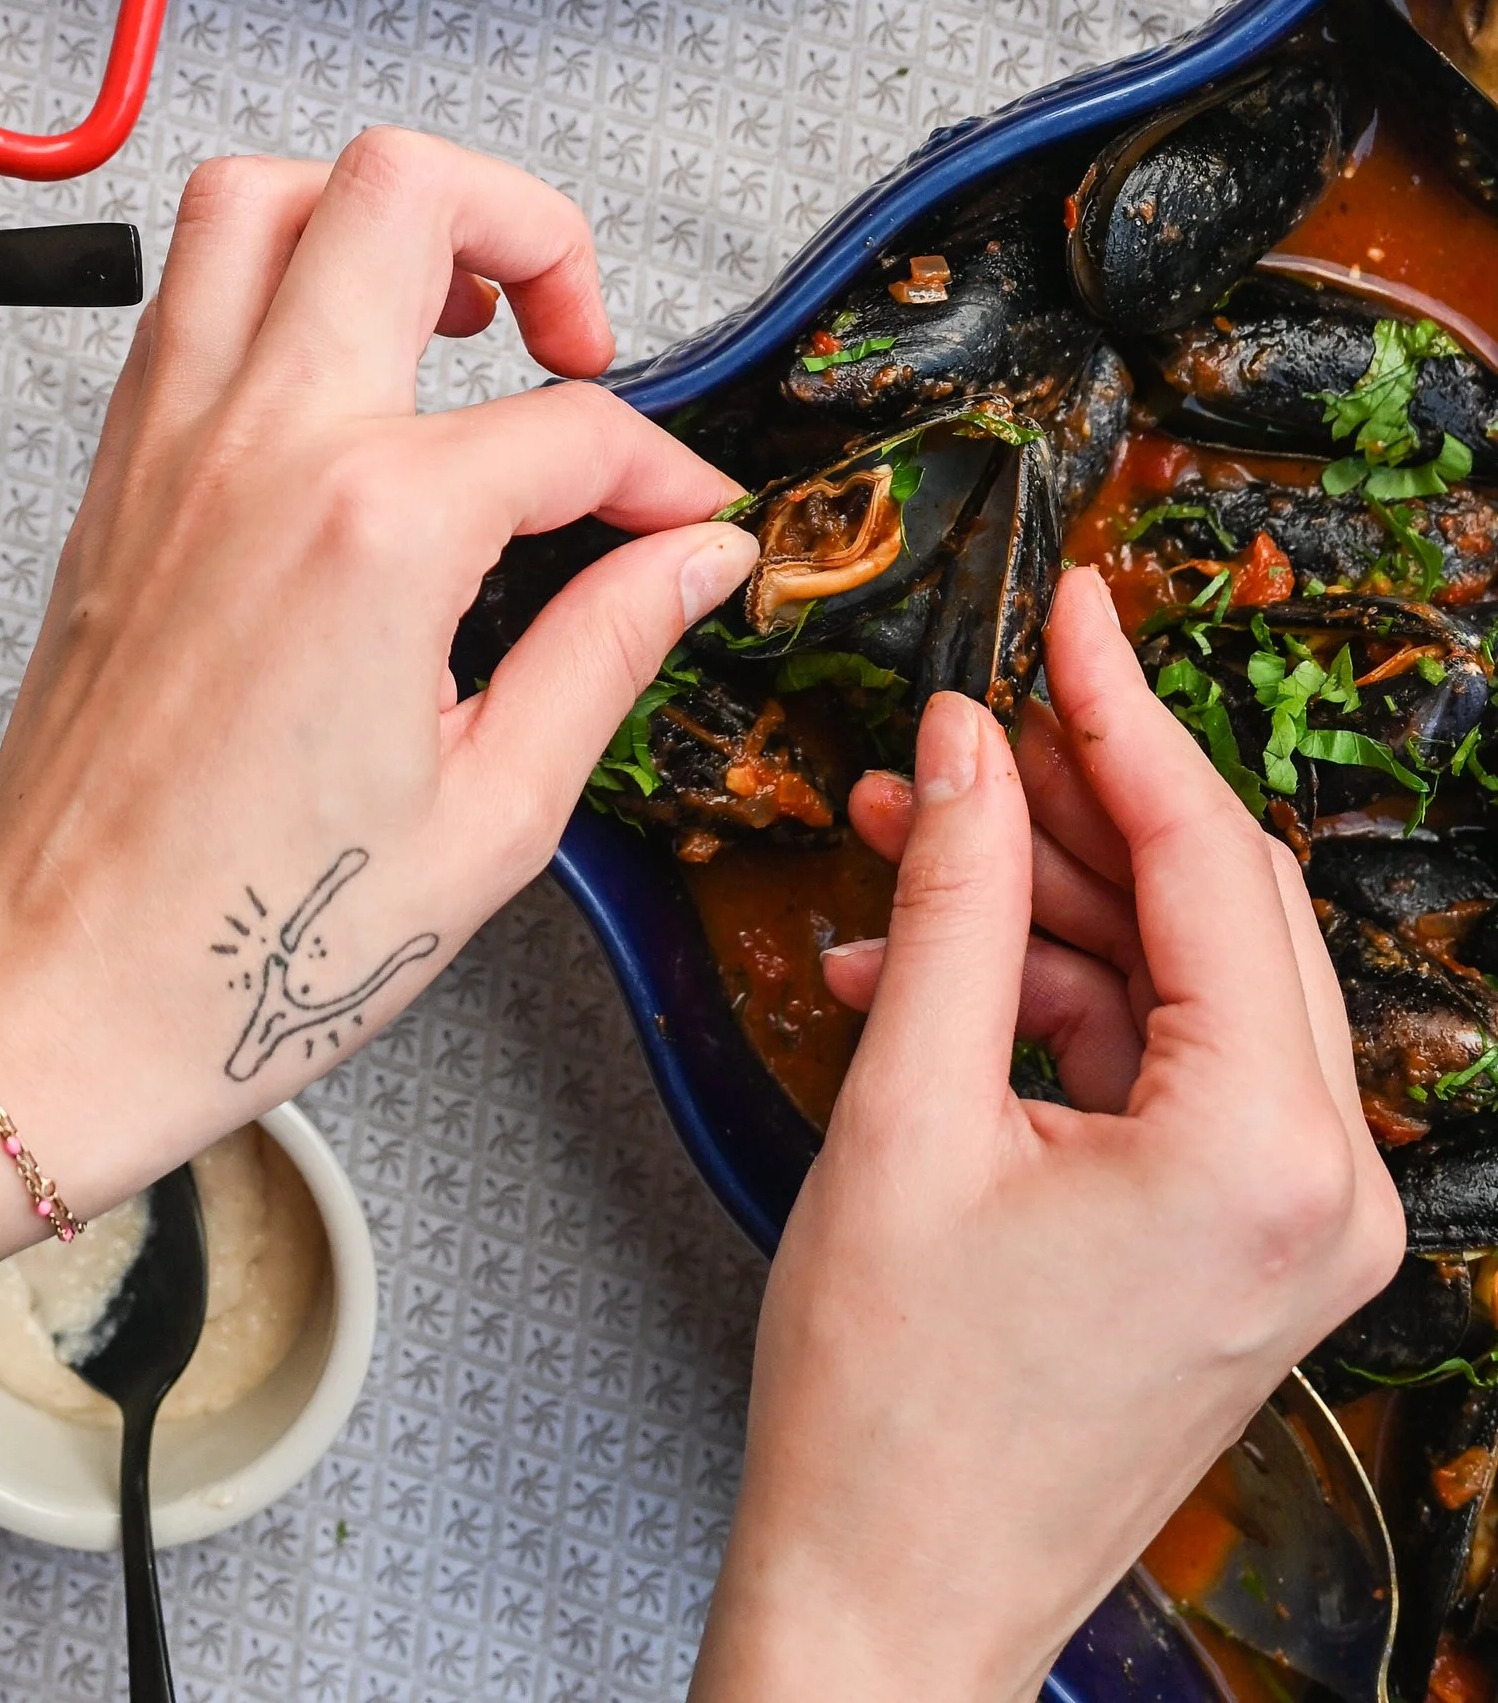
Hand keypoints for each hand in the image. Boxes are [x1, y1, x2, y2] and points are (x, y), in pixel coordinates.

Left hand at [0, 128, 756, 1214]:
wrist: (66, 994)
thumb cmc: (249, 942)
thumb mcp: (494, 814)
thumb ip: (606, 646)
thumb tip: (686, 556)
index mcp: (373, 529)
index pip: (568, 424)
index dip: (660, 470)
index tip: (684, 519)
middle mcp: (261, 442)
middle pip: (402, 188)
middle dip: (527, 225)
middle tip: (571, 331)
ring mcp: (171, 436)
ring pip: (261, 191)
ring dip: (374, 214)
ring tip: (451, 308)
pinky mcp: (116, 465)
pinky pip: (188, 289)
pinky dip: (278, 280)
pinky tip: (345, 379)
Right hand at [691, 568, 1401, 1702]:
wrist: (890, 1608)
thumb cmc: (893, 1415)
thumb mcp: (903, 1114)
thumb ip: (946, 900)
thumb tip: (965, 745)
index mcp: (1265, 1158)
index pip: (1209, 863)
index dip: (1120, 715)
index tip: (1072, 607)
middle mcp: (1320, 1192)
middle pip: (1217, 910)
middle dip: (1069, 808)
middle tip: (954, 733)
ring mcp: (1292, 1230)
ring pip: (1183, 980)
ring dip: (1040, 903)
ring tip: (895, 845)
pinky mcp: (1242, 1251)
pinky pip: (1161, 1065)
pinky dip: (1048, 1002)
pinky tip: (915, 972)